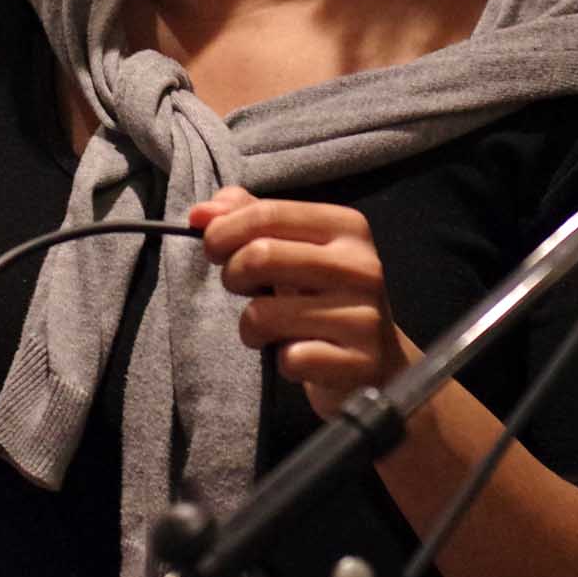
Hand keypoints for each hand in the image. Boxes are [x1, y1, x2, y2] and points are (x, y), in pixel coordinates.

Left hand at [190, 186, 411, 416]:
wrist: (378, 363)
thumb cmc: (323, 297)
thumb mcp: (295, 249)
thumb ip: (250, 218)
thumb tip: (200, 213)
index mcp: (348, 227)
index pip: (269, 214)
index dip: (224, 229)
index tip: (211, 246)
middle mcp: (362, 266)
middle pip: (261, 255)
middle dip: (233, 274)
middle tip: (239, 287)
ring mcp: (363, 316)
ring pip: (263, 314)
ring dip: (250, 327)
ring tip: (267, 329)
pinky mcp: (359, 363)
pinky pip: (289, 358)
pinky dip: (282, 360)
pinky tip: (299, 355)